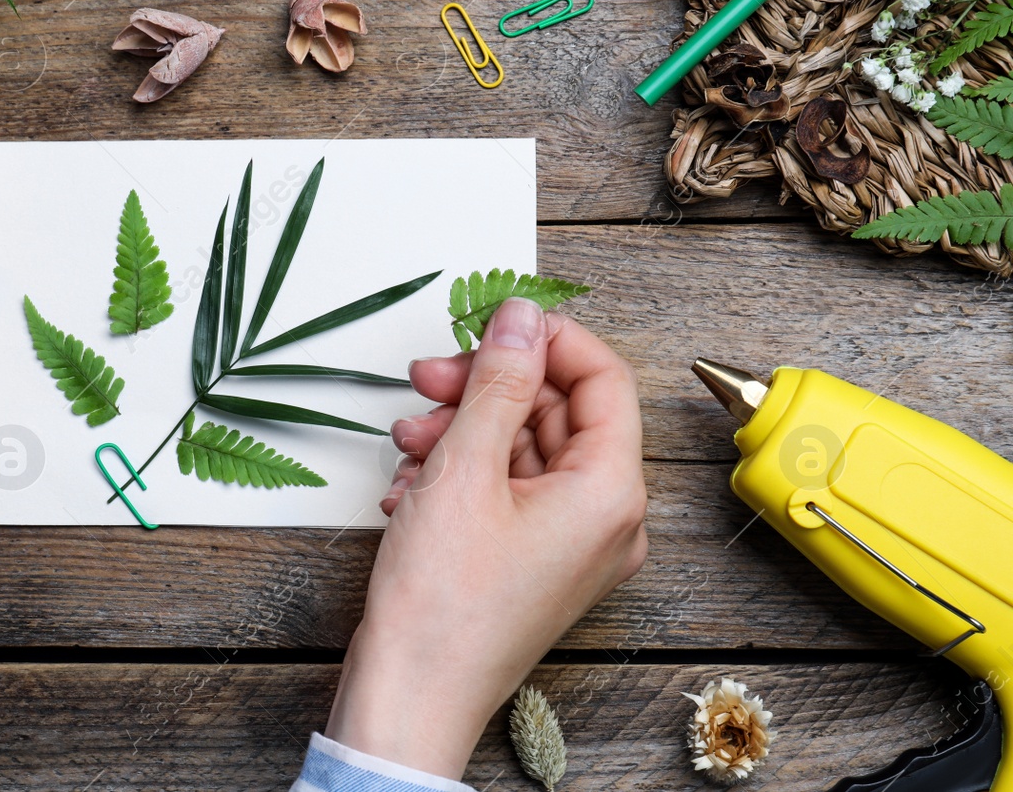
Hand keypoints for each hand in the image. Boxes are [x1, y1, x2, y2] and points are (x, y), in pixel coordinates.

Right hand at [325, 297, 646, 777]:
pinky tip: (409, 485)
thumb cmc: (442, 606)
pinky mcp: (533, 561)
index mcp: (610, 492)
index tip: (490, 325)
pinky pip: (506, 489)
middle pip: (556, 410)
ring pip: (523, 447)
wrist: (409, 698)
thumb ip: (498, 382)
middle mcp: (605, 519)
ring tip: (407, 443)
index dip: (545, 339)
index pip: (602, 378)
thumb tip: (523, 318)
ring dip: (460, 429)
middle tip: (427, 380)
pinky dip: (458, 472)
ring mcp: (570, 544)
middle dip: (484, 388)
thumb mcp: (465, 468)